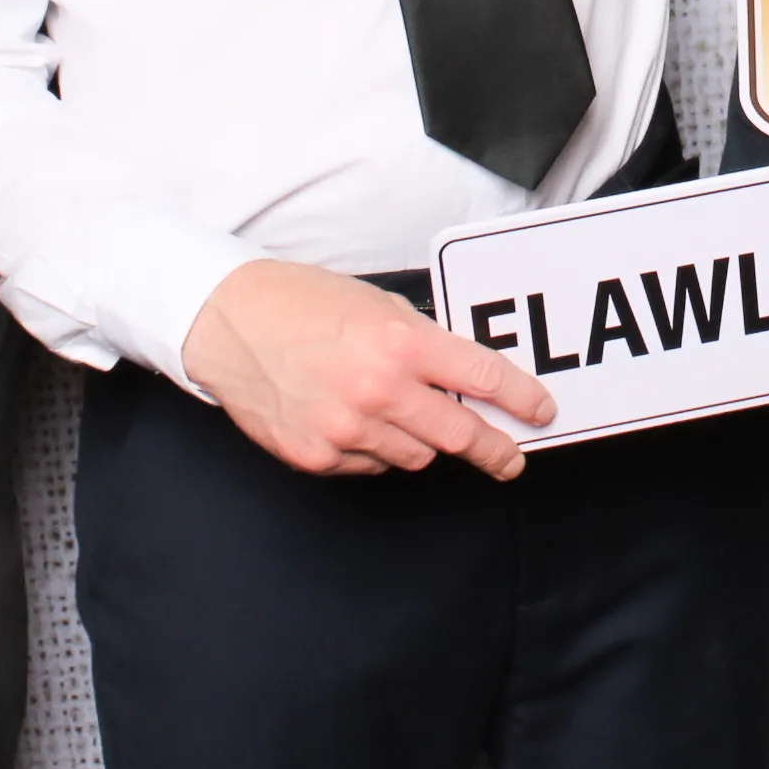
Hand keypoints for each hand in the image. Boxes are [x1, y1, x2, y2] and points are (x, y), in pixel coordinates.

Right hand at [178, 258, 554, 479]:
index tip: (539, 412)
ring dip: (424, 442)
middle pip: (460, 435)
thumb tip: (466, 377)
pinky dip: (375, 449)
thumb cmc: (303, 304)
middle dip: (494, 448)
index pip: (483, 378)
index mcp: (401, 343)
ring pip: (416, 456)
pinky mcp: (318, 456)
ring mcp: (347, 429)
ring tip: (403, 415)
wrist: (229, 323)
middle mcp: (379, 390)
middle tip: (510, 457)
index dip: (522, 399)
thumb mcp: (378, 307)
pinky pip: (370, 465)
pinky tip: (355, 420)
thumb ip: (425, 343)